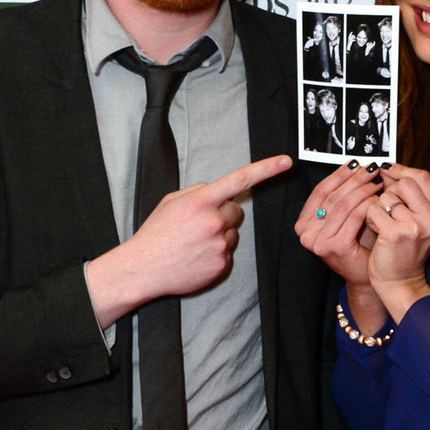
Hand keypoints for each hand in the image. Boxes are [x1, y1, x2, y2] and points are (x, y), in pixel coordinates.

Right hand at [86, 155, 290, 327]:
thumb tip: (218, 190)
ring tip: (194, 242)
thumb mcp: (172, 201)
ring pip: (233, 233)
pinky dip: (216, 253)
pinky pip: (228, 253)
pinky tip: (197, 255)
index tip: (285, 162)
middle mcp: (214, 221)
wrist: (144, 268)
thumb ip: (198, 191)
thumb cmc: (155, 234)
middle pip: (236, 211)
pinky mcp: (221, 265)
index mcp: (201, 201)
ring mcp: (219, 245)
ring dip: (219, 235)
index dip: (266, 169)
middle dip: (223, 214)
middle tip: (200, 225)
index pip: (240, 180)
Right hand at [296, 163, 384, 286]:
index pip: (320, 191)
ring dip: (362, 189)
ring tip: (377, 181)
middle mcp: (305, 233)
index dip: (338, 175)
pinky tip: (378, 197)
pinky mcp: (334, 247)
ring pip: (343, 205)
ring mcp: (318, 242)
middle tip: (371, 169)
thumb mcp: (345, 216)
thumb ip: (344, 195)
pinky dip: (367, 204)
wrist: (365, 275)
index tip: (355, 163)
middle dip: (353, 179)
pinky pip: (353, 217)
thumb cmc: (357, 245)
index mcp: (303, 223)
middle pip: (332, 197)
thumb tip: (355, 165)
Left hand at [363, 165, 429, 322]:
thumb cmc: (405, 252)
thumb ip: (409, 197)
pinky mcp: (395, 233)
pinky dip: (370, 218)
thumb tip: (386, 169)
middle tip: (386, 208)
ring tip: (381, 224)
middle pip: (405, 183)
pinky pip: (374, 209)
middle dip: (390, 191)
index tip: (387, 170)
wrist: (401, 283)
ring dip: (378, 207)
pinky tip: (375, 230)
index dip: (403, 170)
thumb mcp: (417, 222)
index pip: (423, 177)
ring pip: (387, 196)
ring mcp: (416, 226)